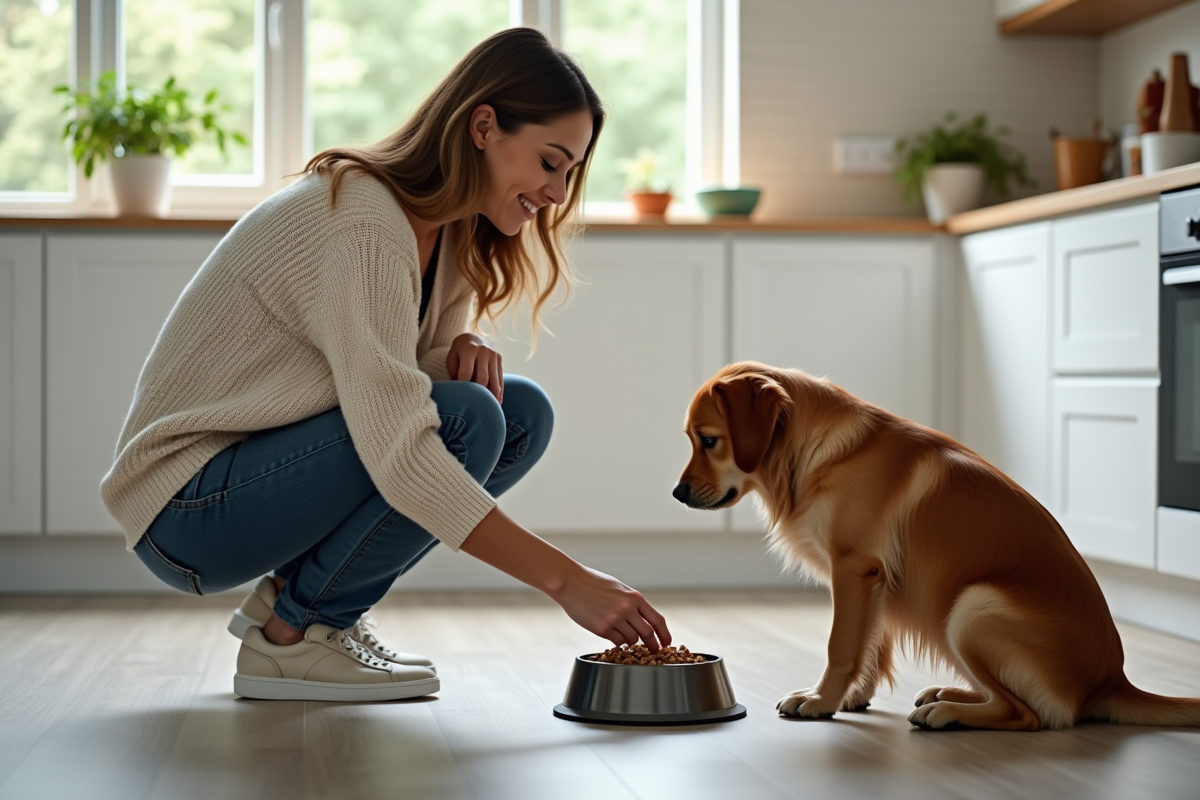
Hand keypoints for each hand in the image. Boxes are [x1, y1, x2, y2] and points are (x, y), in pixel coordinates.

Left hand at [446, 332, 502, 402]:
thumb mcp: (452, 357)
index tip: (463, 398)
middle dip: (480, 393)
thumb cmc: (459, 352)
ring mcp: (493, 355)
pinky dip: (499, 390)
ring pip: (494, 378)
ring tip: (492, 408)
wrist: (474, 337)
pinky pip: (500, 377)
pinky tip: (498, 401)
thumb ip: (454, 372)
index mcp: (468, 349)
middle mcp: (483, 351)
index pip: (466, 371)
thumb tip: (460, 390)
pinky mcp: (500, 359)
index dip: (464, 385)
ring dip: (493, 395)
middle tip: (477, 406)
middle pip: (483, 376)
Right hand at [554, 566, 671, 651]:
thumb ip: (631, 602)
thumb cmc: (593, 583)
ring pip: (632, 640)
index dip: (665, 634)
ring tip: (622, 634)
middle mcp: (627, 609)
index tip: (667, 642)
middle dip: (653, 645)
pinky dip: (618, 642)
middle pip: (648, 634)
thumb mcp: (618, 588)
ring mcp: (615, 619)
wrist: (571, 583)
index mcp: (634, 597)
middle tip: (653, 651)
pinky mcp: (602, 629)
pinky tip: (612, 635)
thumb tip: (642, 618)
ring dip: (630, 641)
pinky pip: (617, 642)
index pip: (657, 620)